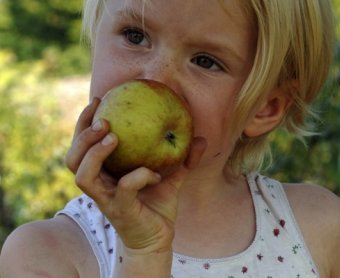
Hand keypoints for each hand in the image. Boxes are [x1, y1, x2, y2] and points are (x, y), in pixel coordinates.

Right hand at [65, 98, 206, 252]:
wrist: (159, 238)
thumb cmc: (158, 205)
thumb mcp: (172, 177)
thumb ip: (184, 157)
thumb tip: (201, 137)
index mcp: (104, 173)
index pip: (82, 146)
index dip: (83, 123)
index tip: (99, 100)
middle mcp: (99, 185)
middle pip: (72, 159)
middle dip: (82, 135)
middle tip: (103, 118)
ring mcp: (106, 199)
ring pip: (83, 175)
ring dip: (94, 153)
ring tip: (113, 136)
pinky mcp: (120, 210)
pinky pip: (124, 188)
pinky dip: (138, 176)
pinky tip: (154, 174)